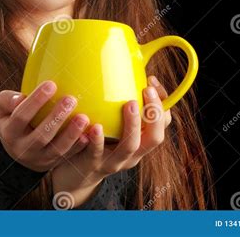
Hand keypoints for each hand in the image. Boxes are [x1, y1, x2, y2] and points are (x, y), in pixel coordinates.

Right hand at [0, 81, 90, 171]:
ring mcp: (40, 158)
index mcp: (10, 132)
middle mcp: (24, 148)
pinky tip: (88, 135)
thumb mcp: (3, 110)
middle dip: (57, 117)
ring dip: (71, 134)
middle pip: (41, 135)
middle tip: (71, 99)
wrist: (18, 151)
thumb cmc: (13, 119)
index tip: (51, 84)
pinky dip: (78, 146)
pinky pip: (68, 156)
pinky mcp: (54, 163)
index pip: (21, 116)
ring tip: (84, 118)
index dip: (36, 100)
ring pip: (57, 149)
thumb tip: (19, 98)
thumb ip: (7, 100)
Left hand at [51, 75, 171, 204]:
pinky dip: (97, 139)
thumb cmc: (97, 141)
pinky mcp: (92, 165)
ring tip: (127, 104)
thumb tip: (124, 64)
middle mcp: (133, 153)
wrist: (75, 175)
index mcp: (141, 141)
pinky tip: (95, 125)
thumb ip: (120, 101)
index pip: (163, 123)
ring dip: (132, 124)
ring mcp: (114, 161)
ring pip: (129, 146)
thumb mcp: (114, 125)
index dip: (163, 102)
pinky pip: (96, 153)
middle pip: (155, 137)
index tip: (151, 81)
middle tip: (146, 90)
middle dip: (154, 113)